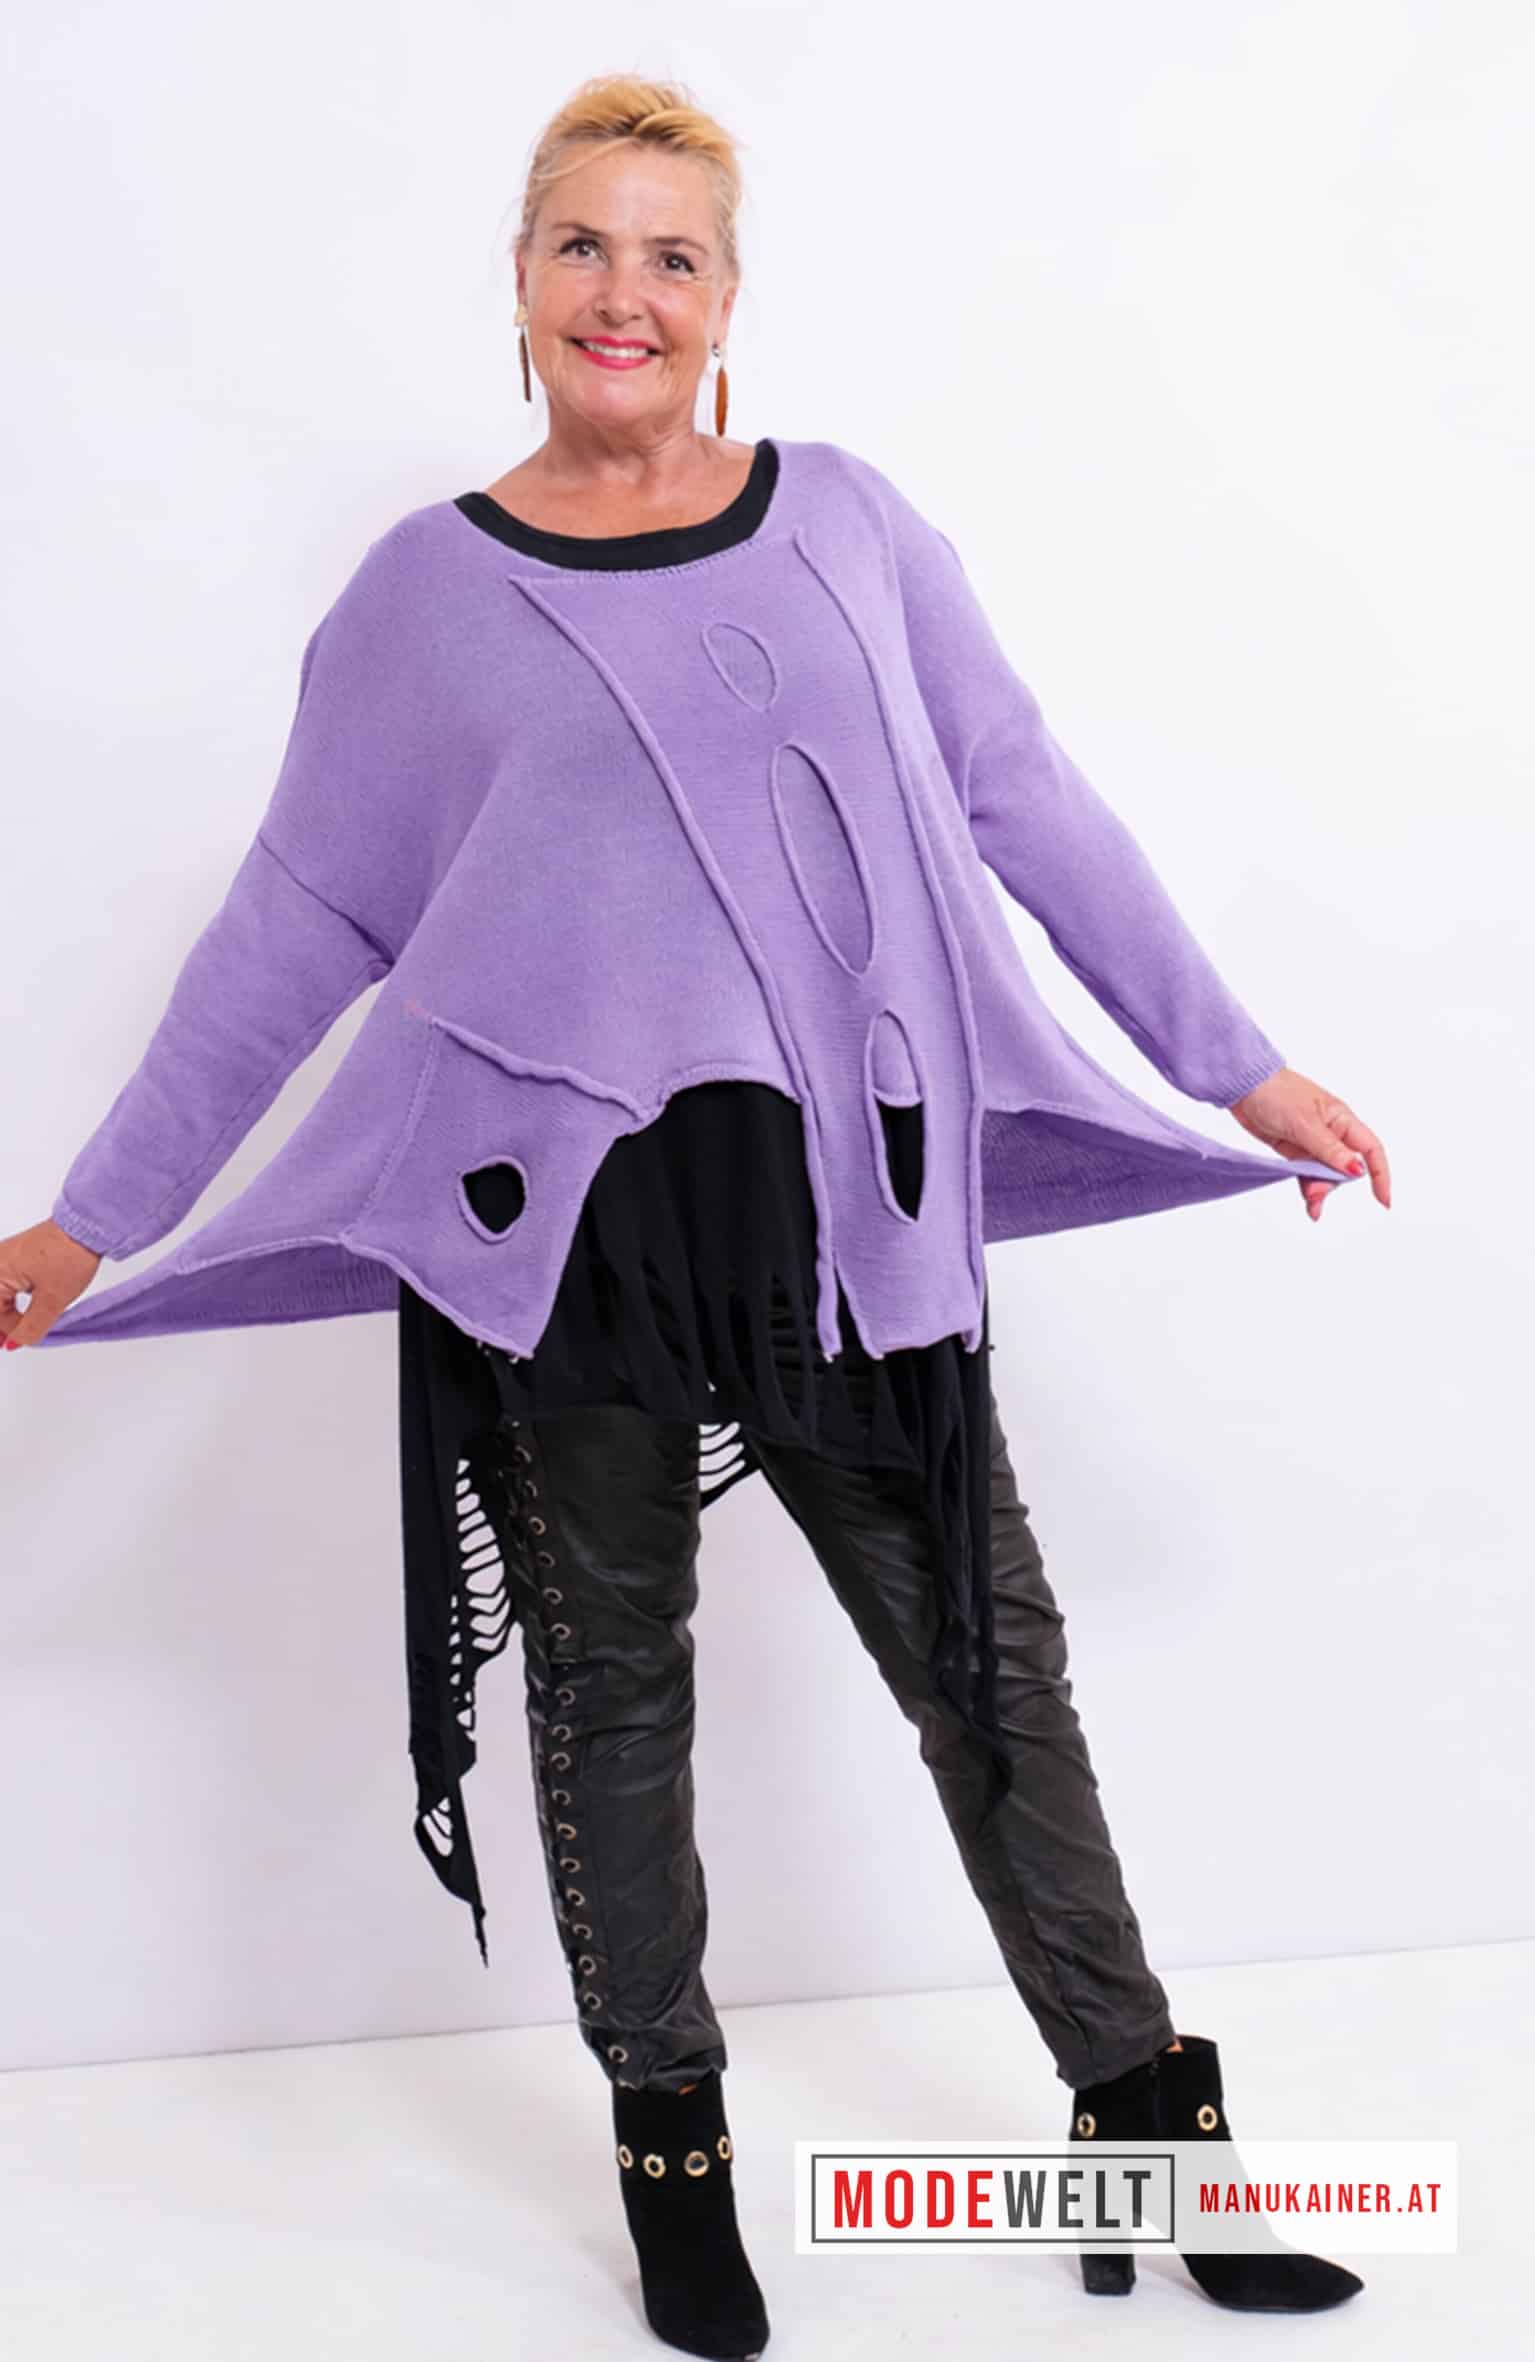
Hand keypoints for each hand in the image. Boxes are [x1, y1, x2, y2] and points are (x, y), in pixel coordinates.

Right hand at [0, 1219, 102, 1346]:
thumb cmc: (69, 1257)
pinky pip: (5, 1283)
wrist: (86, 1227)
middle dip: (2, 1323)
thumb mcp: (51, 1301)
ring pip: (0, 1295)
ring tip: (20, 1330)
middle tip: (10, 1343)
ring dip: (5, 1313)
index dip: (8, 1332)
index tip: (18, 1343)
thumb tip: (14, 1343)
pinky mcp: (16, 1256)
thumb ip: (30, 1327)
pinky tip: (23, 1312)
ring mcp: (4, 1258)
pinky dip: (11, 1300)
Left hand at [1226, 1067, 1390, 1222]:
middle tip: (1316, 1194)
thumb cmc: (1276, 1093)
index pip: (1371, 1150)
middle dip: (1335, 1184)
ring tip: (1311, 1204)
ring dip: (1320, 1190)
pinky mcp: (1295, 1150)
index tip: (1382, 1200)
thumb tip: (1357, 1170)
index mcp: (1342, 1120)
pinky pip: (1308, 1174)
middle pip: (1346, 1168)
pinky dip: (1308, 1187)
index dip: (1380, 1175)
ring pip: (1326, 1174)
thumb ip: (1330, 1150)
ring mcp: (1313, 1142)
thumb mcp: (1305, 1123)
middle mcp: (1332, 1132)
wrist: (1244, 1087)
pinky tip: (1309, 1202)